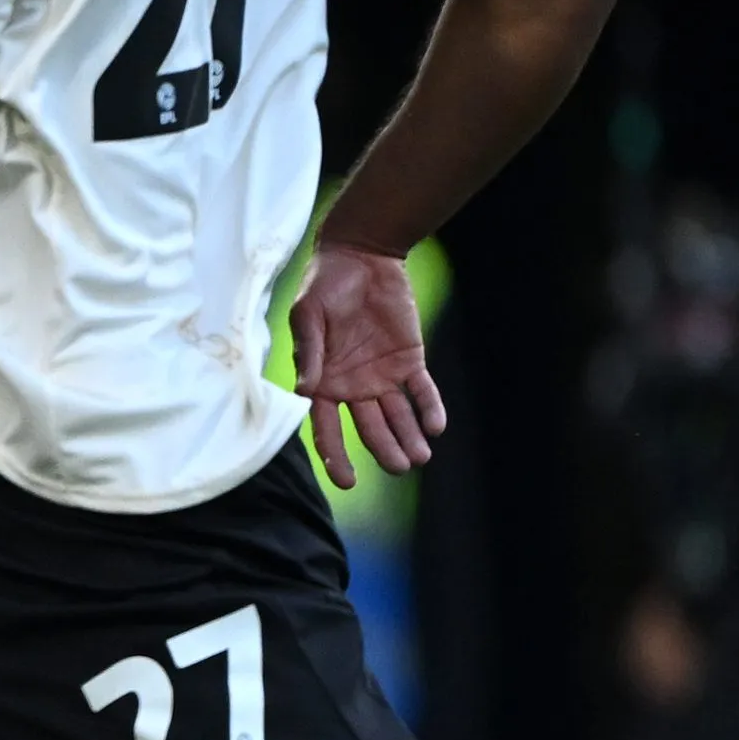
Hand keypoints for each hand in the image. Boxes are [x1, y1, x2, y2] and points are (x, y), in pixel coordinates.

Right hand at [290, 240, 443, 486]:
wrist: (360, 258)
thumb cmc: (324, 285)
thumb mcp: (308, 315)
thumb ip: (309, 352)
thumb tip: (303, 390)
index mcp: (323, 381)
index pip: (326, 426)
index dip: (336, 455)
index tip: (346, 481)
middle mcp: (352, 386)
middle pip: (369, 427)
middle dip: (384, 450)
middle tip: (401, 468)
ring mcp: (382, 375)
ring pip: (398, 416)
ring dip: (408, 438)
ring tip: (420, 459)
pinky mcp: (409, 361)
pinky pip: (422, 391)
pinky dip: (429, 409)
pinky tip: (435, 427)